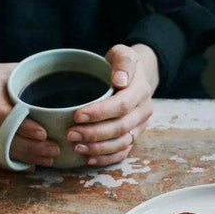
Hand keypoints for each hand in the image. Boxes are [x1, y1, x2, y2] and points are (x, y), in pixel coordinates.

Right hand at [0, 58, 60, 167]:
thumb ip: (22, 74)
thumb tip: (51, 75)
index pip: (6, 115)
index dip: (24, 126)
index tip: (43, 133)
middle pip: (8, 138)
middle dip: (34, 148)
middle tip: (55, 150)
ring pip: (3, 150)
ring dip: (27, 157)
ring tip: (49, 158)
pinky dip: (10, 164)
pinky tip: (28, 166)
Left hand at [66, 43, 158, 166]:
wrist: (134, 78)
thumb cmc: (121, 66)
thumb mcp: (123, 54)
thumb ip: (123, 62)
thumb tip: (120, 81)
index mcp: (141, 90)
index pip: (121, 105)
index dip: (99, 113)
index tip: (76, 115)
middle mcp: (144, 111)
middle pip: (120, 128)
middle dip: (94, 134)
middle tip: (71, 134)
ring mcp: (140, 127)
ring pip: (121, 143)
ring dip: (98, 148)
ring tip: (76, 147)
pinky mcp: (134, 137)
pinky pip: (122, 153)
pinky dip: (105, 159)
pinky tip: (88, 159)